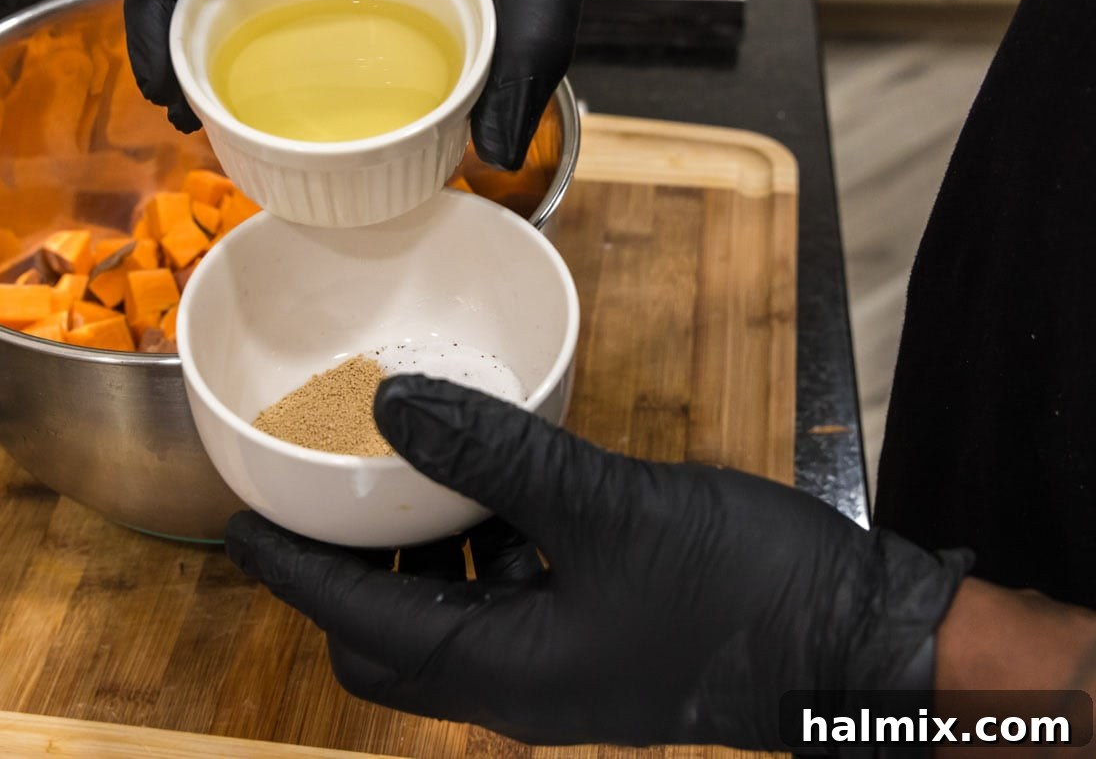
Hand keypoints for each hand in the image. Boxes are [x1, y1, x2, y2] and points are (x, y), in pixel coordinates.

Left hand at [225, 376, 972, 747]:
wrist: (859, 646)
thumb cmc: (739, 588)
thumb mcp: (606, 506)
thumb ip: (496, 456)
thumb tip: (393, 409)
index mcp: (498, 672)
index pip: (355, 623)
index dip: (290, 571)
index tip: (238, 523)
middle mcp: (514, 689)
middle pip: (386, 643)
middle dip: (342, 576)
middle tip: (324, 499)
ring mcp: (556, 676)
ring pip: (443, 627)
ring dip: (414, 565)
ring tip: (405, 483)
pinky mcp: (594, 648)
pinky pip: (503, 607)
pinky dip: (477, 557)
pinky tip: (500, 496)